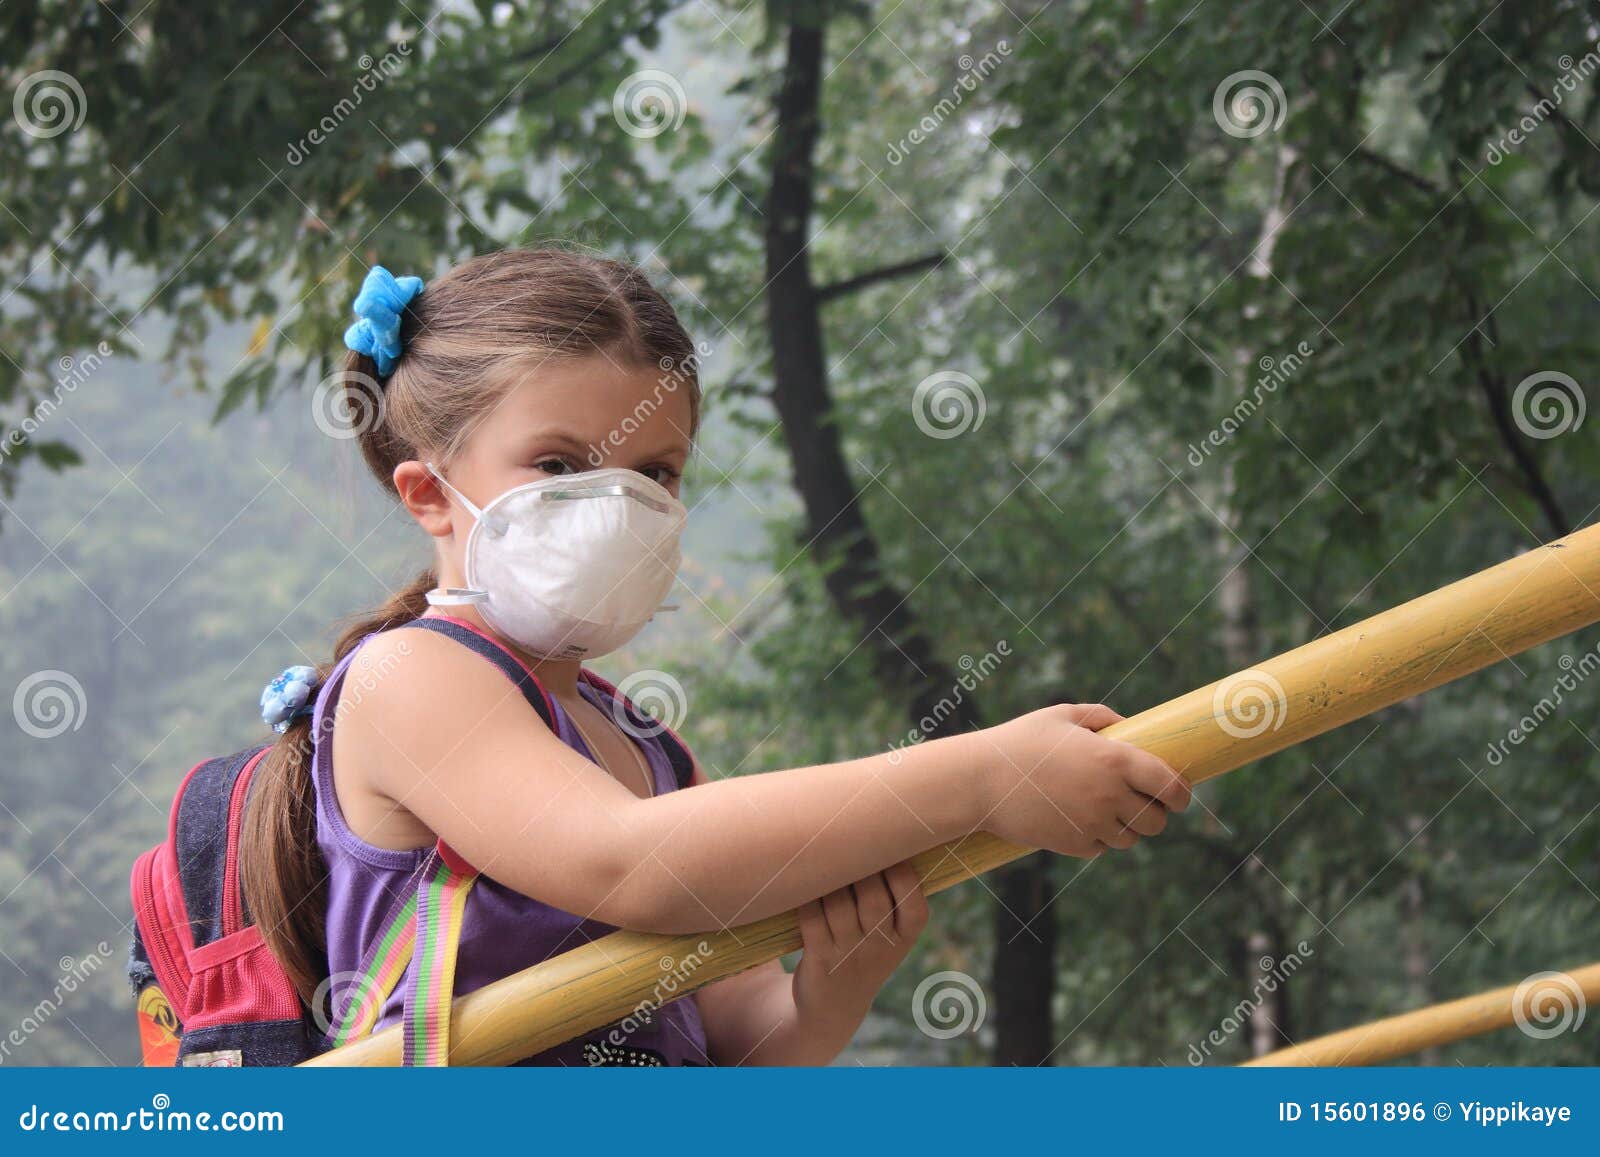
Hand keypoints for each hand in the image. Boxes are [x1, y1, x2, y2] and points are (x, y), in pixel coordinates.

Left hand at [791, 861, 928, 1036]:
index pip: (915, 904)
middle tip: (845, 845)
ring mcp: (850, 956)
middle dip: (859, 868)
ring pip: (838, 906)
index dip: (902, 874)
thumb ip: (894, 890)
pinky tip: (804, 886)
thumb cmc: (865, 946)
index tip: (887, 847)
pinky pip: (812, 920)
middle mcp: (881, 948)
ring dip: (829, 880)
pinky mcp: (820, 960)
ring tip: (824, 861)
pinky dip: (807, 899)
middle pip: (873, 899)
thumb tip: (885, 829)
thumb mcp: (892, 930)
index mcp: (906, 936)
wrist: (834, 1004)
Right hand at [976, 703, 1190, 857]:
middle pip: (1156, 821)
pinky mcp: (1073, 844)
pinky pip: (1101, 847)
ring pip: (1131, 839)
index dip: (1181, 794)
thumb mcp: (1061, 715)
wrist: (979, 780)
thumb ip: (1101, 717)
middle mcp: (1109, 795)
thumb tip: (1128, 727)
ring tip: (1109, 811)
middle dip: (1155, 814)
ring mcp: (1092, 823)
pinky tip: (1080, 819)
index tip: (1180, 795)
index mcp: (1113, 759)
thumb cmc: (1020, 742)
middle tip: (1144, 804)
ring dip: (1127, 828)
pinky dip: (1097, 838)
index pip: (1169, 785)